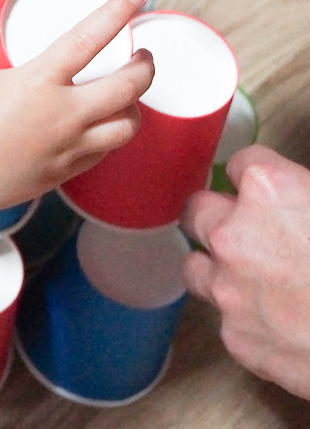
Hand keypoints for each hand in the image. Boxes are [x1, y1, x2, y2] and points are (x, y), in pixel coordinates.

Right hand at [0, 0, 153, 219]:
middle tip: (142, 57)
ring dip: (133, 109)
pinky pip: (101, 154)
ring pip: (126, 127)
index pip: (90, 38)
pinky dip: (106, 139)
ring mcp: (68, 146)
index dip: (118, 12)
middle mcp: (64, 113)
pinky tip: (99, 132)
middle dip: (145, 68)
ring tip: (128, 100)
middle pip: (129, 87)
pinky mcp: (62, 173)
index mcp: (40, 81)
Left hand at [181, 145, 309, 398]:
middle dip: (221, 216)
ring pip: (198, 265)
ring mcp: (227, 289)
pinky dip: (247, 315)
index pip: (241, 161)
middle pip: (199, 210)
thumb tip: (300, 204)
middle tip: (248, 230)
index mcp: (269, 191)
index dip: (259, 177)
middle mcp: (233, 235)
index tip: (267, 189)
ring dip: (220, 267)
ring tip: (256, 277)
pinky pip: (226, 317)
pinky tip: (280, 321)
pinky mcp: (234, 337)